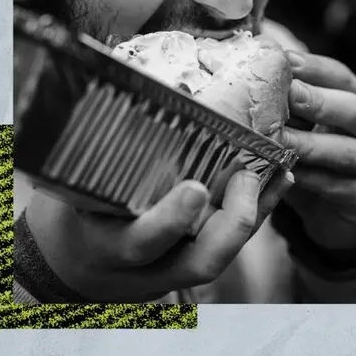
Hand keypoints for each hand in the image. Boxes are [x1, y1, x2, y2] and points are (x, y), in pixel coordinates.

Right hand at [26, 169, 293, 301]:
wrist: (75, 261)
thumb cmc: (77, 211)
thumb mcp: (75, 189)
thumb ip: (99, 155)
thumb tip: (129, 83)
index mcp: (105, 245)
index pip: (138, 244)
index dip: (169, 223)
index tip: (196, 189)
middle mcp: (145, 269)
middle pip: (199, 263)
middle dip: (232, 224)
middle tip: (247, 178)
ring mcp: (175, 272)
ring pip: (225, 256)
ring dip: (255, 214)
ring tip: (277, 172)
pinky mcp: (196, 264)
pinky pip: (235, 245)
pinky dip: (260, 213)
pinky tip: (279, 180)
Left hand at [280, 51, 355, 249]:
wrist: (337, 215)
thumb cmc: (318, 164)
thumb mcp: (307, 131)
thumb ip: (290, 109)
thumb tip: (251, 76)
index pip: (342, 79)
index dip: (316, 68)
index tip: (287, 59)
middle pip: (354, 111)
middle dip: (321, 101)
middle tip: (291, 94)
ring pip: (349, 151)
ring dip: (314, 144)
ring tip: (283, 139)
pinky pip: (341, 187)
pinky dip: (314, 180)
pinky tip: (290, 174)